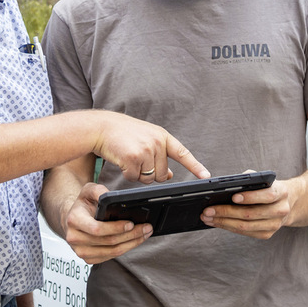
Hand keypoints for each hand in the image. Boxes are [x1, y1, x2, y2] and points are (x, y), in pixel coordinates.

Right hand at [63, 183, 153, 263]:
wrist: (72, 218)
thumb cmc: (83, 204)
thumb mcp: (88, 190)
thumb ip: (99, 190)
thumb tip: (110, 196)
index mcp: (74, 220)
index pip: (97, 229)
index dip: (116, 228)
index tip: (131, 223)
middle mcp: (75, 238)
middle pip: (108, 241)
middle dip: (131, 235)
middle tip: (146, 227)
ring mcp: (81, 251)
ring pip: (112, 251)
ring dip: (132, 243)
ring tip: (145, 233)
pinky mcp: (88, 259)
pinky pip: (111, 256)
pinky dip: (126, 249)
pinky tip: (135, 240)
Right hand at [92, 112, 209, 183]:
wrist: (101, 127)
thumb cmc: (123, 134)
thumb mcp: (146, 140)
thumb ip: (160, 155)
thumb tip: (170, 175)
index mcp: (163, 136)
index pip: (183, 153)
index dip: (195, 166)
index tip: (206, 176)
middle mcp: (157, 142)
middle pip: (162, 175)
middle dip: (150, 174)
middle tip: (138, 160)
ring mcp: (146, 149)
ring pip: (148, 179)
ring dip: (137, 174)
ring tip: (128, 158)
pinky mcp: (133, 158)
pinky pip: (134, 178)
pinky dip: (126, 174)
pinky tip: (121, 161)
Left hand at [200, 179, 299, 238]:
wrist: (286, 203)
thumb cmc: (267, 187)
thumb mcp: (263, 179)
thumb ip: (250, 179)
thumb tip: (230, 184)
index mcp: (281, 192)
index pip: (267, 195)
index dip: (250, 197)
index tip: (233, 196)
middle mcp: (280, 210)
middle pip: (251, 214)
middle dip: (226, 212)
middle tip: (208, 210)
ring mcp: (274, 225)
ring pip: (245, 226)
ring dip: (223, 222)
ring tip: (207, 217)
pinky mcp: (267, 234)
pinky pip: (245, 233)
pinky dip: (228, 227)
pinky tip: (217, 222)